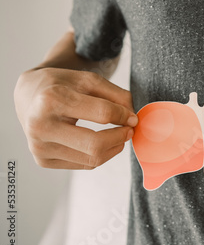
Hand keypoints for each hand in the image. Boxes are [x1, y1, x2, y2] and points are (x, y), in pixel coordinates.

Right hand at [14, 67, 137, 168]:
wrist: (28, 95)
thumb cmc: (61, 86)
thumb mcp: (89, 80)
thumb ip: (117, 95)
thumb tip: (133, 119)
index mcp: (52, 99)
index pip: (102, 114)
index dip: (124, 116)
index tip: (133, 117)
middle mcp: (40, 126)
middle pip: (95, 145)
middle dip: (120, 138)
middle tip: (129, 131)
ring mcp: (39, 146)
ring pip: (92, 159)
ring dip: (113, 148)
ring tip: (117, 135)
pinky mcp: (43, 160)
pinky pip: (84, 164)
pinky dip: (99, 155)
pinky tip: (100, 142)